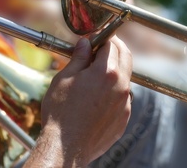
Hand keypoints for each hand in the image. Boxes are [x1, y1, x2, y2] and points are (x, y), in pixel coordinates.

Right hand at [25, 37, 132, 166]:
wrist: (66, 147)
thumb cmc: (61, 112)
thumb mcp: (65, 78)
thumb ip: (79, 58)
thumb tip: (85, 43)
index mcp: (106, 72)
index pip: (112, 44)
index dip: (103, 38)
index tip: (95, 38)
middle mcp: (121, 86)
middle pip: (126, 57)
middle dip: (115, 48)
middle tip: (102, 47)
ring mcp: (125, 103)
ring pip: (125, 78)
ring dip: (115, 70)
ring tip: (96, 74)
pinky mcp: (124, 118)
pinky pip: (123, 98)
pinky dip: (114, 91)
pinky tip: (98, 96)